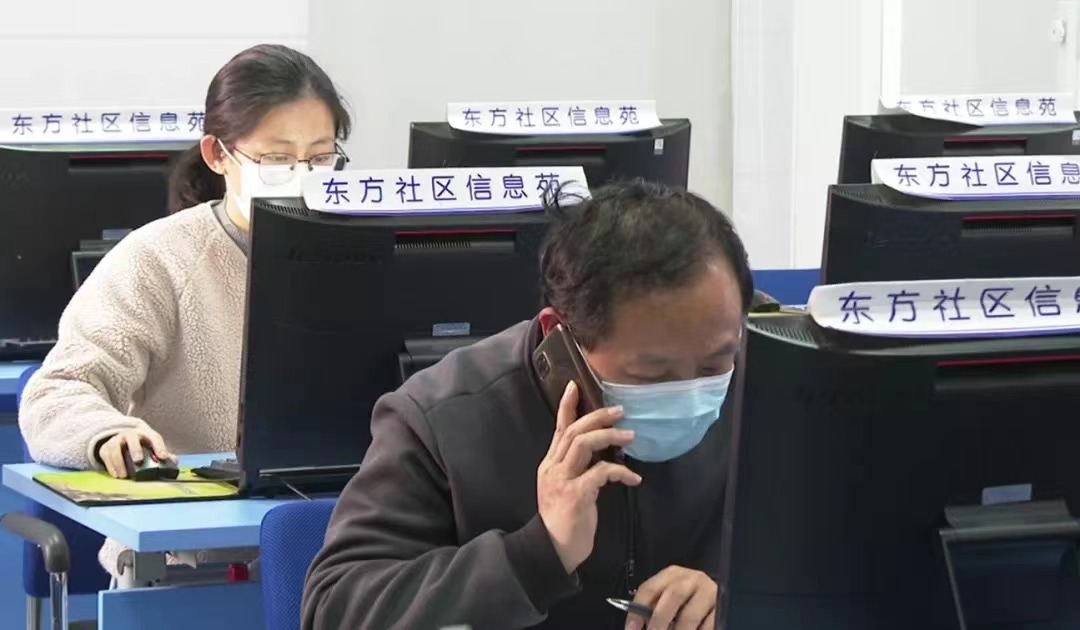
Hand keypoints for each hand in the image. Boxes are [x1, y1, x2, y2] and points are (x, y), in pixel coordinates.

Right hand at [98, 428, 173, 478]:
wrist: (121, 439)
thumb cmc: (142, 446)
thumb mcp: (152, 447)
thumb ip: (164, 455)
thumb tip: (174, 461)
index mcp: (146, 434)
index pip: (154, 437)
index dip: (159, 446)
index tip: (163, 457)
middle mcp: (131, 434)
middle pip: (132, 438)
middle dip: (135, 449)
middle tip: (138, 460)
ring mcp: (117, 440)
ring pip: (116, 447)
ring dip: (119, 462)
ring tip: (124, 475)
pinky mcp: (106, 448)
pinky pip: (106, 455)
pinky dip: (110, 466)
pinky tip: (116, 475)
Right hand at [538, 381, 640, 573]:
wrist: (553, 550)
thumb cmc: (564, 520)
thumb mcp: (565, 488)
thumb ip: (577, 468)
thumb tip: (601, 452)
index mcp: (550, 464)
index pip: (558, 428)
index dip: (567, 406)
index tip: (576, 385)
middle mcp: (553, 467)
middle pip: (574, 431)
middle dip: (598, 417)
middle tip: (620, 411)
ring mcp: (562, 480)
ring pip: (583, 445)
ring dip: (609, 437)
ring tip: (630, 437)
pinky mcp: (575, 495)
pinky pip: (601, 473)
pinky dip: (620, 471)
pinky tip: (634, 478)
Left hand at [625, 566, 716, 629]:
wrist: (714, 597)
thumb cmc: (685, 601)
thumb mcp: (667, 599)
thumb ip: (653, 608)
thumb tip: (637, 627)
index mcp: (672, 574)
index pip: (649, 589)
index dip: (637, 611)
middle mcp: (692, 579)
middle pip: (673, 596)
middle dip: (659, 621)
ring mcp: (709, 592)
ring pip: (689, 615)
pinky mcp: (722, 607)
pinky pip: (707, 625)